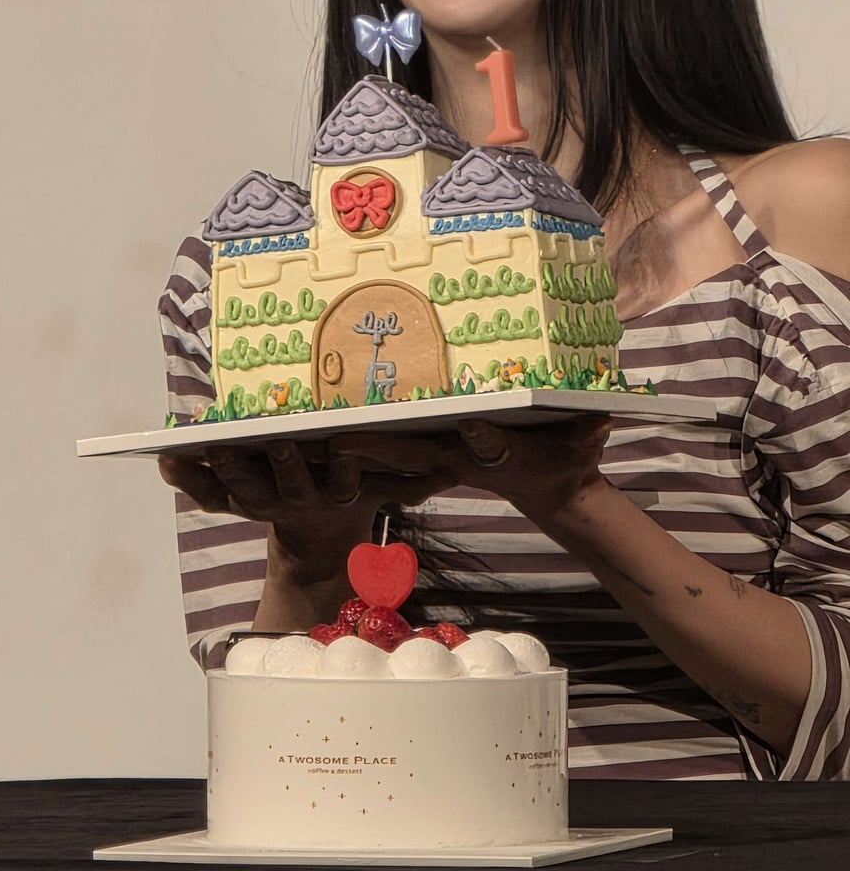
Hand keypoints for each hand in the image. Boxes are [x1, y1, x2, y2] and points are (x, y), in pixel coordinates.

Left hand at [158, 438, 453, 582]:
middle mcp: (300, 501)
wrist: (324, 544)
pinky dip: (185, 478)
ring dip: (218, 470)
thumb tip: (477, 444)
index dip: (340, 467)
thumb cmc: (364, 491)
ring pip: (240, 490)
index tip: (339, 444)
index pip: (343, 480)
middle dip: (272, 466)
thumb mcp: (399, 484)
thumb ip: (428, 469)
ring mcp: (266, 502)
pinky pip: (208, 493)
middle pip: (283, 486)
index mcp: (341, 495)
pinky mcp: (238, 500)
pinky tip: (162, 461)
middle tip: (259, 443)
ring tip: (192, 448)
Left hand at [335, 414, 611, 527]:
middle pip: (410, 455)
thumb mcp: (580, 444)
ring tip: (306, 437)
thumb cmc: (567, 461)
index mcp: (494, 456)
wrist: (550, 487)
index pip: (480, 448)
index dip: (471, 439)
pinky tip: (319, 438)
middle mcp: (456, 458)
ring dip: (350, 449)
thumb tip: (600, 419)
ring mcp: (438, 459)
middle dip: (374, 448)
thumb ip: (586, 432)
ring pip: (386, 454)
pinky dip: (355, 446)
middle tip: (335, 441)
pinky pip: (385, 452)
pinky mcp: (426, 456)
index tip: (463, 427)